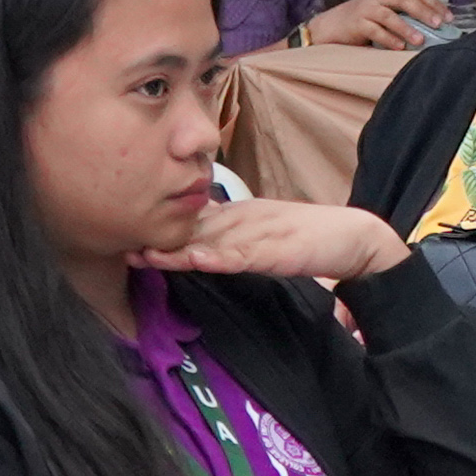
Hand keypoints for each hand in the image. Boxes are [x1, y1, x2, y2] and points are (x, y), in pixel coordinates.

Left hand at [134, 197, 410, 287]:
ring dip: (178, 248)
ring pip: (212, 240)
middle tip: (119, 244)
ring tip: (146, 254)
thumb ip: (231, 243)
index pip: (192, 223)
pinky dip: (221, 256)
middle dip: (157, 237)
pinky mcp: (280, 248)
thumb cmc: (307, 239)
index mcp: (237, 216)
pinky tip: (199, 259)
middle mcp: (243, 219)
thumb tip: (197, 251)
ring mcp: (260, 232)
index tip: (124, 238)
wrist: (355, 238)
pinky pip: (245, 253)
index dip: (159, 230)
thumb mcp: (260, 239)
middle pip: (193, 229)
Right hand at [298, 0, 458, 51]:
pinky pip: (375, 31)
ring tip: (420, 41)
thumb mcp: (387, 8)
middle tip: (438, 25)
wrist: (333, 25)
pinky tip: (399, 47)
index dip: (434, 3)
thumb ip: (407, 10)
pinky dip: (389, 39)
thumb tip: (438, 23)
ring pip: (390, 15)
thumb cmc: (366, 19)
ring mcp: (366, 8)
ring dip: (407, 28)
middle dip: (424, 12)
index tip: (448, 18)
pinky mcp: (357, 23)